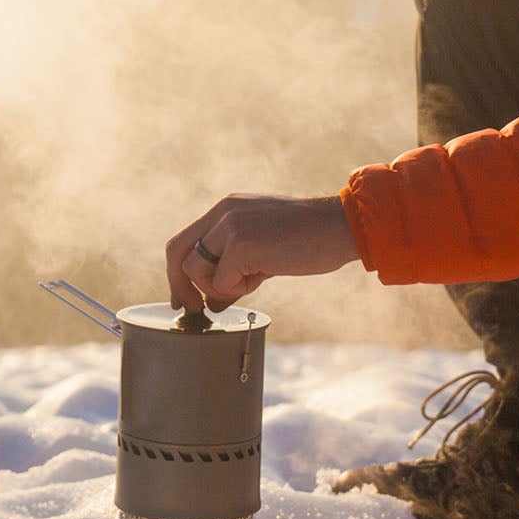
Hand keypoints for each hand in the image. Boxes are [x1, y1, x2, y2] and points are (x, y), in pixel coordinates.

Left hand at [166, 194, 359, 309]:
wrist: (341, 227)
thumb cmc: (310, 240)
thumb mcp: (264, 250)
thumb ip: (234, 268)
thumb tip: (211, 302)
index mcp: (227, 209)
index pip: (184, 241)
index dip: (178, 273)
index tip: (186, 298)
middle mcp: (223, 212)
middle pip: (176, 251)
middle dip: (180, 286)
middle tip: (196, 309)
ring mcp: (230, 226)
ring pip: (195, 269)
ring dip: (217, 287)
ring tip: (251, 282)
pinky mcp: (242, 244)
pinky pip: (221, 281)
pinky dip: (237, 289)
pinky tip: (263, 276)